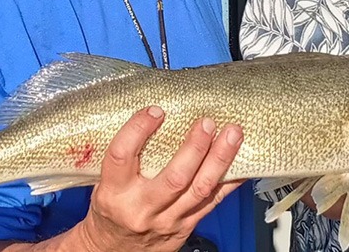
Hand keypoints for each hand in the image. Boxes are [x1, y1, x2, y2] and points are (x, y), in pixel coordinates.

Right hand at [78, 106, 243, 251]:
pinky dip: (230, 180)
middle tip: (206, 123)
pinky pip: (213, 202)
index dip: (138, 130)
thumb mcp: (105, 182)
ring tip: (232, 135)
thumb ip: (126, 156)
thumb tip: (150, 114)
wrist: (114, 249)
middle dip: (195, 147)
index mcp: (114, 192)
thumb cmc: (112, 209)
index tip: (156, 111)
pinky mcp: (185, 226)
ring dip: (219, 159)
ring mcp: (167, 220)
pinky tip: (242, 162)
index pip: (122, 156)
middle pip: (174, 177)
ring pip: (200, 189)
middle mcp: (141, 208)